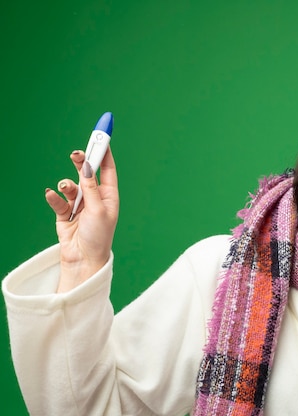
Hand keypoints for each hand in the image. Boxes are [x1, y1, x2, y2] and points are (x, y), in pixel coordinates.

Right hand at [45, 148, 118, 292]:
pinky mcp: (65, 214)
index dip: (104, 153)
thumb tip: (88, 167)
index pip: (107, 170)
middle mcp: (95, 198)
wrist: (84, 260)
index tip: (102, 137)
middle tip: (77, 153)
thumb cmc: (98, 237)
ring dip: (67, 185)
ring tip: (65, 187)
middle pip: (88, 173)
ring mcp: (80, 206)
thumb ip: (91, 188)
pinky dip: (54, 197)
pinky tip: (52, 195)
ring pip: (71, 186)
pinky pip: (58, 201)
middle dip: (82, 162)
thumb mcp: (98, 210)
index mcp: (109, 196)